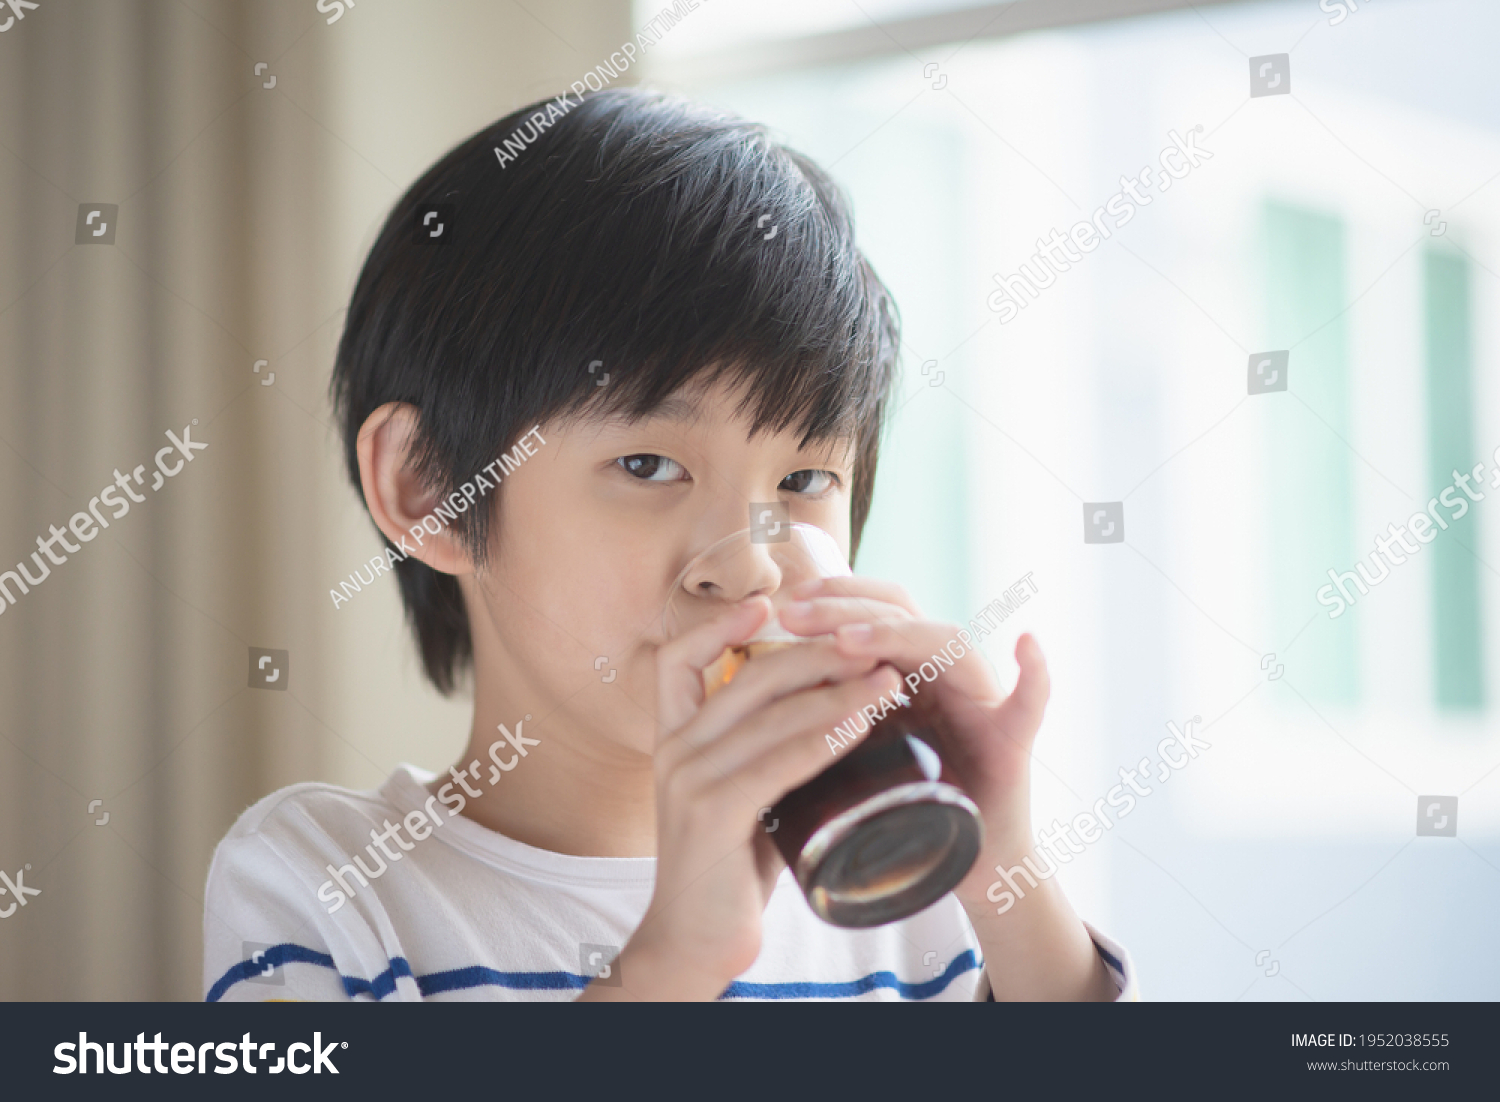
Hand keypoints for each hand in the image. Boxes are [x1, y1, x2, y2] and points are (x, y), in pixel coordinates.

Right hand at [588, 595, 903, 1000]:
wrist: (696, 944)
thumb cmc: (730, 868)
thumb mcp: (741, 795)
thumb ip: (765, 753)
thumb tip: (827, 713)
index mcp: (672, 740)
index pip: (678, 660)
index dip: (720, 626)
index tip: (770, 605)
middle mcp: (673, 750)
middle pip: (747, 676)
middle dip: (817, 652)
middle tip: (874, 645)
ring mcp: (688, 781)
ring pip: (769, 713)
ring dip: (837, 691)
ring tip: (889, 680)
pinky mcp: (712, 815)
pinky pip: (776, 762)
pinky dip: (823, 738)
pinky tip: (861, 726)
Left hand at [778, 576, 1046, 908]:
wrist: (963, 866)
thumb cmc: (897, 805)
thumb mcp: (846, 750)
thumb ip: (815, 712)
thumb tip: (743, 684)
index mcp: (906, 670)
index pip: (873, 610)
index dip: (831, 598)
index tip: (781, 604)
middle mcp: (945, 674)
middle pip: (902, 615)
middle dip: (845, 609)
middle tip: (795, 613)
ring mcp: (981, 703)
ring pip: (949, 644)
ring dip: (900, 635)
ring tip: (851, 640)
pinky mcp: (1014, 743)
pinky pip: (1033, 702)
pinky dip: (1036, 676)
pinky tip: (1028, 646)